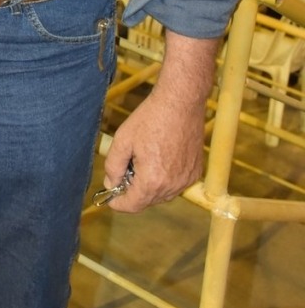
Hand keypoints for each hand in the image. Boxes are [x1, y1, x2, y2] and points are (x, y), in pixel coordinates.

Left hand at [102, 88, 205, 212]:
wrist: (181, 102)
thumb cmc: (152, 117)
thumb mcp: (123, 140)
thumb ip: (113, 166)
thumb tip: (111, 183)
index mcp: (152, 180)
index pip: (132, 205)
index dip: (118, 204)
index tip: (111, 198)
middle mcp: (172, 185)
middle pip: (147, 201)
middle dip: (133, 191)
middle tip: (126, 170)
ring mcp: (186, 179)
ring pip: (162, 194)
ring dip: (150, 185)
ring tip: (144, 160)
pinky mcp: (195, 171)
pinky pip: (176, 184)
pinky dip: (165, 178)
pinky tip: (160, 158)